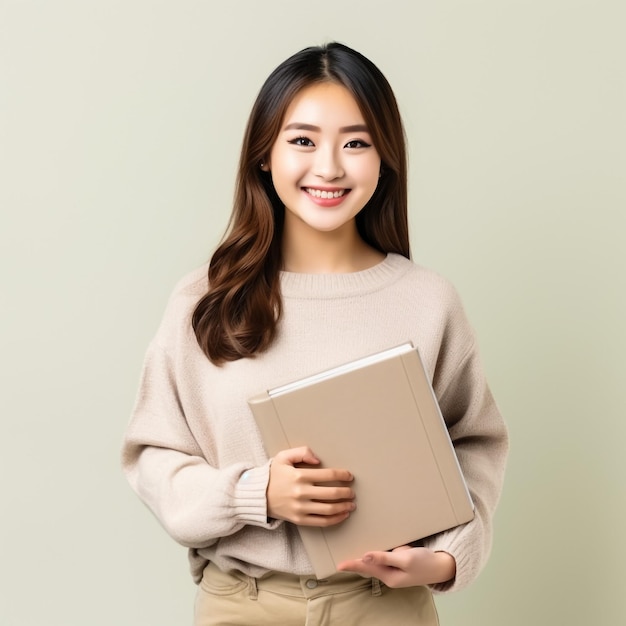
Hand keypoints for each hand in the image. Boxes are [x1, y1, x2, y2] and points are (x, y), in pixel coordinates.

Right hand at [267, 446, 354, 526]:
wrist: (258, 495)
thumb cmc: (273, 475)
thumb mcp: (283, 457)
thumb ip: (301, 452)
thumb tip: (318, 459)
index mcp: (299, 475)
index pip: (328, 475)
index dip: (342, 475)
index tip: (349, 476)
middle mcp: (301, 492)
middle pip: (332, 493)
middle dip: (346, 492)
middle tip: (352, 492)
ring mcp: (300, 507)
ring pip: (329, 509)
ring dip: (344, 507)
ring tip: (351, 504)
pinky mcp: (299, 520)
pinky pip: (321, 522)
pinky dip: (335, 519)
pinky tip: (342, 515)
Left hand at [337, 546, 455, 587]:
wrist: (441, 566)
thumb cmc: (424, 563)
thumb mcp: (405, 559)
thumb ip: (384, 558)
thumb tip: (365, 556)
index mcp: (389, 576)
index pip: (366, 568)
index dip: (352, 565)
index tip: (339, 565)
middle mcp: (389, 575)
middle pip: (368, 567)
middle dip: (356, 563)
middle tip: (341, 561)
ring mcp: (394, 570)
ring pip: (375, 562)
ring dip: (365, 558)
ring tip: (351, 557)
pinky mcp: (398, 564)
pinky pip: (383, 558)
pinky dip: (376, 554)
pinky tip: (370, 553)